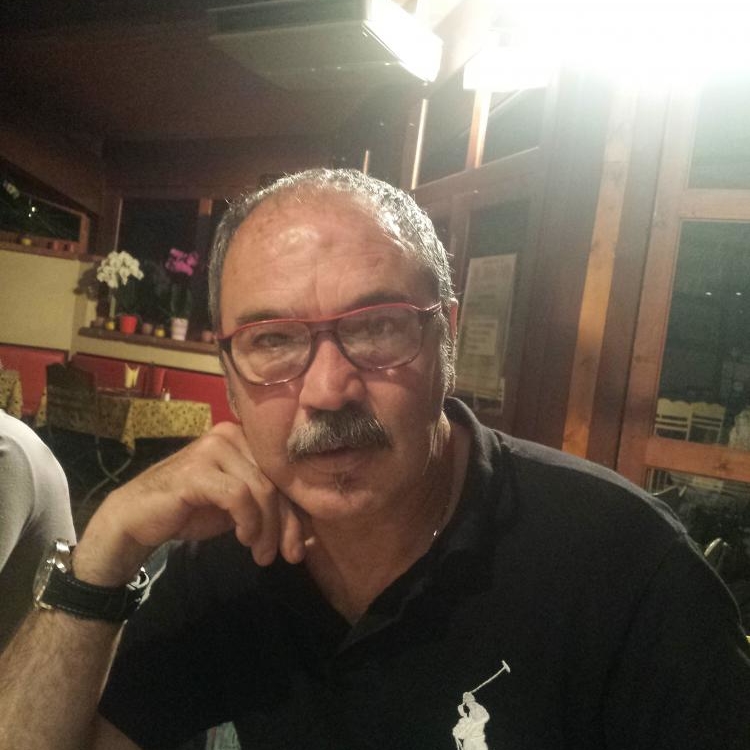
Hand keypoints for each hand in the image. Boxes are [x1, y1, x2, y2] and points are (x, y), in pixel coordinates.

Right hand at [75, 423, 306, 585]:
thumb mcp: (237, 507)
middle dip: (286, 523)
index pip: (281, 475)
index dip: (295, 511)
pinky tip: (244, 539)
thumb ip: (266, 506)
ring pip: (261, 489)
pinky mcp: (197, 469)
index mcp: (244, 439)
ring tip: (262, 554)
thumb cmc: (190, 510)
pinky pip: (239, 495)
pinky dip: (248, 521)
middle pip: (275, 481)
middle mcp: (231, 435)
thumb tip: (305, 529)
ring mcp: (213, 448)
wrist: (138, 518)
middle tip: (288, 555)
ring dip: (267, 528)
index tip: (298, 547)